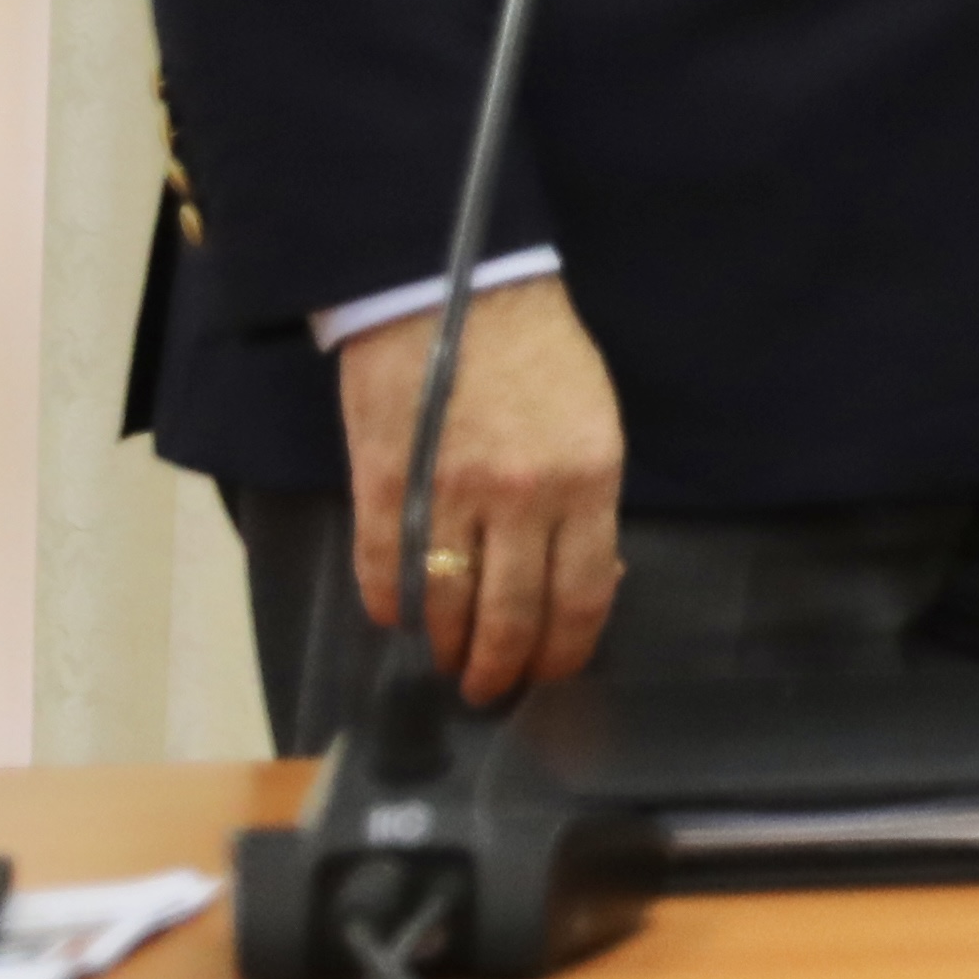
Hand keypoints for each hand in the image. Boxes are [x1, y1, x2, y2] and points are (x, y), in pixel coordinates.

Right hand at [326, 277, 625, 708]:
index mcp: (588, 478)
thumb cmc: (539, 355)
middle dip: (503, 668)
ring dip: (448, 649)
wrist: (454, 292)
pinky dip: (393, 610)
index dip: (566, 649)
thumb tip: (591, 577)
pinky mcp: (384, 488)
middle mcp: (522, 497)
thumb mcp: (594, 423)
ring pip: (447, 608)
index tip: (554, 671)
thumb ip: (589, 503)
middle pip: (512, 617)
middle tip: (491, 687)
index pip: (583, 595)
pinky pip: (384, 576)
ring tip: (450, 662)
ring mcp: (448, 495)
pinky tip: (403, 620)